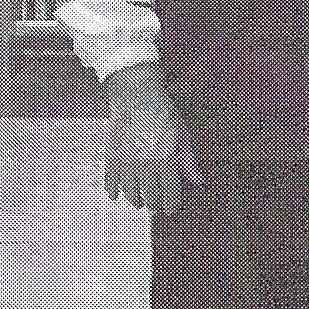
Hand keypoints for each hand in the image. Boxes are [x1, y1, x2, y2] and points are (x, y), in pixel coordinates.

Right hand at [103, 69, 199, 213]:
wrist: (136, 98)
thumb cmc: (164, 116)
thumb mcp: (182, 136)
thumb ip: (188, 161)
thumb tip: (199, 182)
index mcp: (167, 160)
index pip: (170, 191)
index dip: (171, 204)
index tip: (171, 211)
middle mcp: (146, 164)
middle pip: (150, 195)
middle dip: (154, 206)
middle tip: (156, 210)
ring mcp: (126, 161)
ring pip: (130, 191)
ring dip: (135, 200)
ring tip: (140, 204)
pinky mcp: (111, 156)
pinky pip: (110, 180)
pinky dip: (112, 190)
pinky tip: (115, 196)